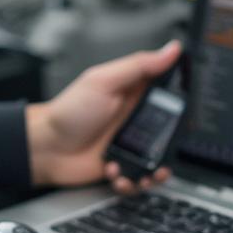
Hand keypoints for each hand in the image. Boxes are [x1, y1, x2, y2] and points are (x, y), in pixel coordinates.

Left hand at [26, 41, 181, 190]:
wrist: (44, 147)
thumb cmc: (68, 111)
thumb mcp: (104, 81)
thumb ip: (139, 66)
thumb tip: (171, 50)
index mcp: (135, 95)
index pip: (170, 95)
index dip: (183, 104)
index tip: (188, 113)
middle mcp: (136, 120)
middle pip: (170, 134)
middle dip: (171, 145)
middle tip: (163, 148)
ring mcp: (130, 145)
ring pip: (158, 160)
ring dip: (154, 170)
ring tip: (145, 171)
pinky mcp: (122, 166)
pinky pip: (139, 179)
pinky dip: (133, 182)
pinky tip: (118, 174)